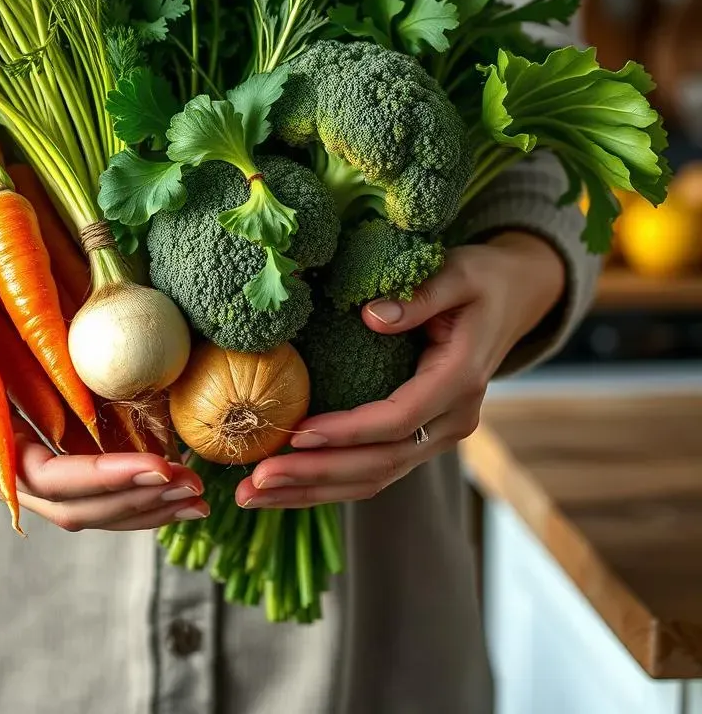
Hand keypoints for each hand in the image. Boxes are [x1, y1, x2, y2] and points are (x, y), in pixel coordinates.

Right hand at [0, 255, 208, 530]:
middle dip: (139, 499)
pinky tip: (180, 485)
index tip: (158, 466)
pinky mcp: (57, 458)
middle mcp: (9, 473)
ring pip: (96, 510)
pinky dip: (141, 491)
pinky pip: (101, 491)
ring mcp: (35, 472)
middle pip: (80, 507)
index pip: (50, 478)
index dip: (104, 478)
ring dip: (149, 506)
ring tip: (200, 498)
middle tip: (195, 487)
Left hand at [235, 231, 564, 509]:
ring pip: (373, 478)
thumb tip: (372, 316)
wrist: (514, 297)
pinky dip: (327, 482)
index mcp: (461, 380)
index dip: (347, 431)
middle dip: (315, 475)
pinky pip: (373, 469)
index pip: (398, 419)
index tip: (296, 432)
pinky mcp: (419, 436)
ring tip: (254, 496)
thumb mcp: (457, 273)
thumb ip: (419, 296)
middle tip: (255, 482)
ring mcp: (437, 434)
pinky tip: (284, 488)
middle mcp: (453, 420)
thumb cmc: (480, 279)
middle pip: (379, 463)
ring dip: (312, 490)